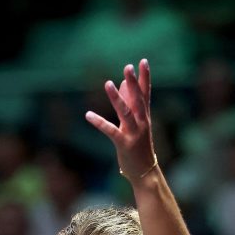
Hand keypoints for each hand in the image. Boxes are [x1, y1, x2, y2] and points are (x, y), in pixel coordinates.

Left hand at [85, 59, 156, 180]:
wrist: (145, 172)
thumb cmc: (139, 147)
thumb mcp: (135, 124)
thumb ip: (129, 104)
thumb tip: (122, 84)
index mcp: (145, 117)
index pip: (146, 93)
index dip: (145, 77)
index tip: (143, 61)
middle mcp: (142, 123)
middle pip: (139, 99)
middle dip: (134, 83)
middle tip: (128, 67)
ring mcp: (134, 133)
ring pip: (126, 112)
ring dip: (117, 98)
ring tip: (108, 83)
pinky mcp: (124, 144)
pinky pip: (111, 131)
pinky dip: (100, 122)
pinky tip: (88, 115)